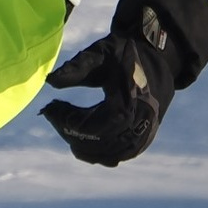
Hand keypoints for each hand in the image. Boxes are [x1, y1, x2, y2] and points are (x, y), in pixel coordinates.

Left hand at [41, 0, 207, 166]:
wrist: (158, 57)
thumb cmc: (125, 53)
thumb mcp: (100, 53)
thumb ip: (76, 67)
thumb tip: (50, 81)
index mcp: (128, 102)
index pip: (90, 125)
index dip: (66, 121)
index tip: (49, 107)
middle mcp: (139, 123)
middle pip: (97, 142)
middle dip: (70, 131)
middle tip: (53, 114)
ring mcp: (144, 132)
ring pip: (109, 153)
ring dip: (83, 145)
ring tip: (64, 126)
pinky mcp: (146, 137)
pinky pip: (121, 154)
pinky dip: (100, 153)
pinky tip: (82, 144)